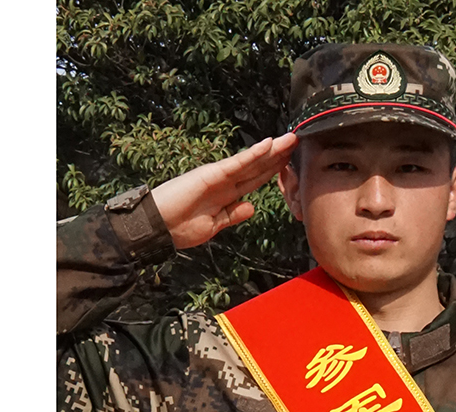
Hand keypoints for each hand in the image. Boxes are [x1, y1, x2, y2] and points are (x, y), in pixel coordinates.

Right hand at [150, 133, 297, 249]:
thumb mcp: (214, 225)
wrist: (157, 228)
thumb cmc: (179, 228)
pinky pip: (237, 163)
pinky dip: (253, 154)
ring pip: (251, 161)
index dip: (274, 171)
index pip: (255, 180)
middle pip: (257, 167)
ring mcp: (218, 176)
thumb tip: (251, 207)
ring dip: (272, 150)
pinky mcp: (211, 174)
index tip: (291, 162)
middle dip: (278, 156)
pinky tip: (268, 144)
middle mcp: (225, 182)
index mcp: (226, 195)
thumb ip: (233, 215)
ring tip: (290, 138)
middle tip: (297, 141)